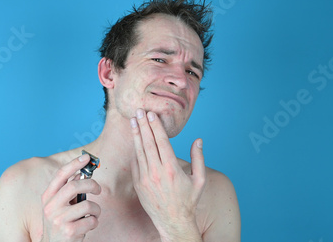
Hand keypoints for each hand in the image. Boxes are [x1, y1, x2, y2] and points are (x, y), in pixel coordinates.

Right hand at [40, 155, 101, 241]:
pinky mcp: (69, 231)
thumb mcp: (57, 207)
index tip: (86, 157)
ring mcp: (59, 220)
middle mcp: (50, 208)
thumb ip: (66, 192)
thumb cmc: (59, 224)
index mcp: (47, 198)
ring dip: (96, 209)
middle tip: (98, 189)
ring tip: (93, 214)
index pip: (60, 175)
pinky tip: (88, 226)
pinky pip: (91, 220)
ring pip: (87, 205)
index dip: (74, 164)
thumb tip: (80, 174)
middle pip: (74, 186)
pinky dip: (94, 222)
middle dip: (91, 184)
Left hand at [130, 108, 205, 240]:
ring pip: (139, 151)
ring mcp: (145, 178)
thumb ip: (199, 159)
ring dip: (136, 134)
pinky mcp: (138, 184)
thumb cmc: (188, 200)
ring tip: (133, 121)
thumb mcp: (199, 180)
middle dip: (143, 125)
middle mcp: (156, 172)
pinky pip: (135, 163)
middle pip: (147, 142)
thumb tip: (198, 140)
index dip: (155, 126)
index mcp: (172, 168)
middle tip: (139, 111)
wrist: (173, 221)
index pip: (161, 141)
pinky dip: (134, 150)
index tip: (151, 114)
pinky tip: (134, 139)